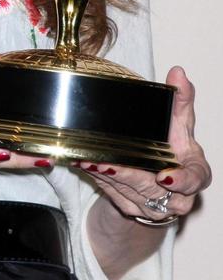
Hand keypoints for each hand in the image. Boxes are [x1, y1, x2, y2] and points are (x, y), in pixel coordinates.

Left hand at [76, 66, 211, 221]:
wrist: (160, 178)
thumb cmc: (175, 147)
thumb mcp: (180, 124)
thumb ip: (181, 99)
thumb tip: (178, 73)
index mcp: (195, 173)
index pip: (193, 180)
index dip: (181, 181)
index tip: (165, 176)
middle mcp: (176, 196)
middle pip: (151, 188)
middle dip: (128, 176)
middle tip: (107, 163)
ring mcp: (152, 206)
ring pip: (128, 193)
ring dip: (107, 178)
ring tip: (90, 161)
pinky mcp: (131, 207)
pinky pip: (112, 194)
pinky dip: (98, 180)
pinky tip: (84, 165)